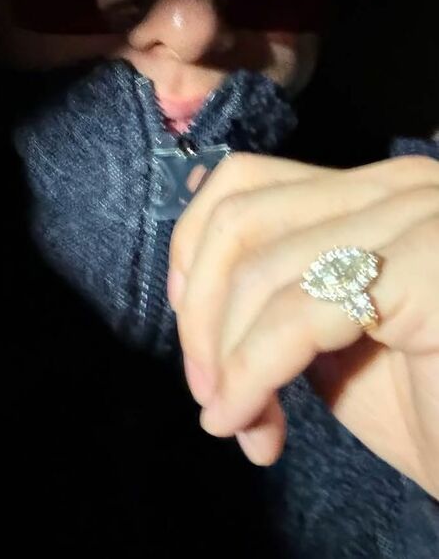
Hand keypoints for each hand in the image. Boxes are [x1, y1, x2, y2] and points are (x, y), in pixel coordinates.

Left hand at [168, 153, 438, 498]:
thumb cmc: (430, 405)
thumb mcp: (331, 334)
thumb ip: (275, 289)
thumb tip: (195, 265)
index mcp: (376, 191)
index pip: (245, 180)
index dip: (193, 250)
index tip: (189, 327)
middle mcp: (401, 185)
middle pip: (241, 217)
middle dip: (201, 313)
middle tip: (207, 391)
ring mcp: (420, 216)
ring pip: (259, 268)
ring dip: (225, 358)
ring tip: (236, 420)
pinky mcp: (428, 266)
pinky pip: (297, 317)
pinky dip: (250, 375)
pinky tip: (247, 423)